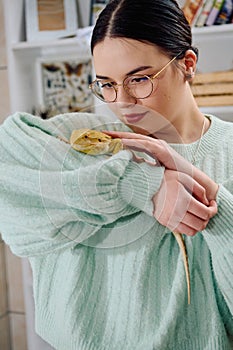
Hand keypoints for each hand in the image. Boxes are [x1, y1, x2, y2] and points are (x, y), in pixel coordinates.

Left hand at [104, 131, 218, 200]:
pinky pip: (145, 145)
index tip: (100, 139)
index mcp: (150, 148)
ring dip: (120, 136)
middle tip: (97, 134)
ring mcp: (159, 146)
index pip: (129, 142)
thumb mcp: (153, 172)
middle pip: (129, 137)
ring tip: (105, 136)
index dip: (115, 139)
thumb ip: (141, 167)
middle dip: (113, 135)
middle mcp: (154, 144)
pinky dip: (133, 143)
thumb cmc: (173, 178)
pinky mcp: (163, 151)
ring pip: (135, 138)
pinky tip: (121, 142)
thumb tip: (125, 171)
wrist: (194, 183)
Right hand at [153, 170, 217, 235]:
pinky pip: (182, 231)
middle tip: (206, 210)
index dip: (213, 210)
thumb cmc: (167, 179)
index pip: (205, 213)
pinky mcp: (165, 223)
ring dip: (199, 225)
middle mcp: (177, 213)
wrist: (147, 185)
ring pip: (192, 232)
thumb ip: (199, 190)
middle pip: (200, 225)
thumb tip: (207, 202)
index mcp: (184, 201)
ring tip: (198, 216)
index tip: (212, 204)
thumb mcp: (185, 178)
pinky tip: (188, 218)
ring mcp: (170, 220)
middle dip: (207, 218)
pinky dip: (189, 227)